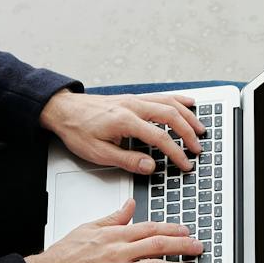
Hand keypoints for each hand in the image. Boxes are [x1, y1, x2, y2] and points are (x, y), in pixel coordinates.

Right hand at [25, 201, 204, 262]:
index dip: (171, 229)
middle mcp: (118, 252)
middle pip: (158, 246)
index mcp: (114, 235)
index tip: (186, 231)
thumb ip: (112, 217)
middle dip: (183, 247)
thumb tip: (130, 205)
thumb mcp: (88, 228)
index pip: (149, 228)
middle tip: (199, 248)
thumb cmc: (63, 255)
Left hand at [42, 88, 204, 174]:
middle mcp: (133, 106)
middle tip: (198, 148)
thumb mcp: (98, 153)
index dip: (176, 152)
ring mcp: (134, 100)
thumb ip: (127, 160)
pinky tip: (189, 103)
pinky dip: (178, 99)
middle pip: (171, 116)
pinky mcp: (133, 98)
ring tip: (200, 129)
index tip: (185, 163)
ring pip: (169, 103)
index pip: (160, 138)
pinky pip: (161, 96)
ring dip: (188, 116)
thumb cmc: (77, 130)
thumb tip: (150, 166)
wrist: (63, 109)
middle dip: (188, 133)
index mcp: (125, 121)